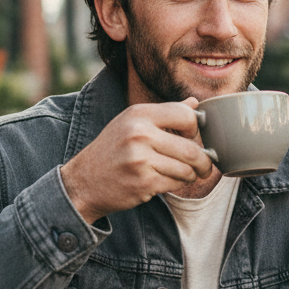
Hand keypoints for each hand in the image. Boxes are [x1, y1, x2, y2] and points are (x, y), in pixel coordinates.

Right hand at [60, 98, 213, 223]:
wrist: (83, 182)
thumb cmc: (112, 150)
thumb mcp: (132, 123)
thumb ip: (165, 113)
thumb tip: (195, 103)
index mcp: (139, 114)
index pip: (186, 115)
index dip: (196, 128)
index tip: (193, 137)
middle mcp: (139, 133)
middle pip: (191, 149)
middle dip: (204, 162)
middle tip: (205, 167)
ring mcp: (141, 159)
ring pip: (186, 170)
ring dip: (190, 176)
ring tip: (184, 175)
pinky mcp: (143, 182)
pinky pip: (175, 184)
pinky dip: (175, 185)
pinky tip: (165, 182)